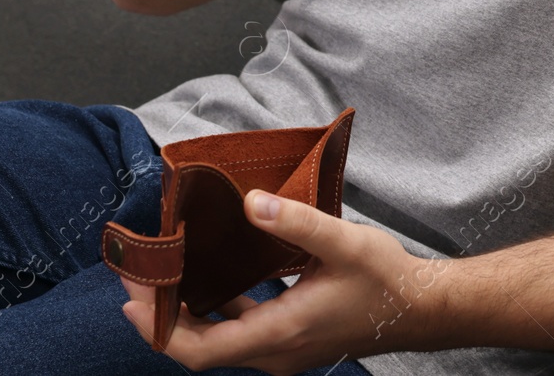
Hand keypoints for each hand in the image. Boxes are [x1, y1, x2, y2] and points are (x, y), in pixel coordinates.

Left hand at [117, 189, 457, 373]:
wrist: (420, 309)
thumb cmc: (385, 279)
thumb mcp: (341, 242)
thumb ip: (293, 221)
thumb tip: (249, 200)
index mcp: (280, 333)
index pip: (201, 349)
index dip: (159, 328)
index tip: (133, 297)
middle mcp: (274, 353)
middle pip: (200, 348)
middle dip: (162, 316)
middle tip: (135, 279)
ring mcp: (281, 351)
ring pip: (217, 343)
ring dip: (186, 315)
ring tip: (163, 278)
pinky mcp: (289, 341)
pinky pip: (238, 334)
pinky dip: (214, 312)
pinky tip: (208, 282)